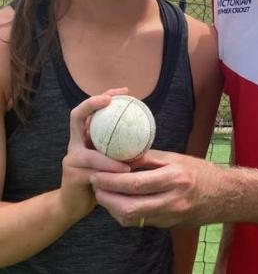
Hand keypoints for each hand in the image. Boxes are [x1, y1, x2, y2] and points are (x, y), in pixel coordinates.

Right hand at [59, 88, 130, 221]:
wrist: (74, 205)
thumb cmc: (98, 179)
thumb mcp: (110, 160)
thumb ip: (121, 148)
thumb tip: (147, 136)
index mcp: (83, 136)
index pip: (88, 110)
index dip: (102, 96)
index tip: (124, 91)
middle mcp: (74, 143)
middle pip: (77, 115)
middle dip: (93, 103)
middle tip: (112, 100)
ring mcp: (71, 159)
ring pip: (90, 151)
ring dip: (110, 152)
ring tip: (129, 150)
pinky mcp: (72, 175)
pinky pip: (94, 170)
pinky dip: (111, 169)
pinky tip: (125, 171)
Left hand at [90, 149, 226, 227]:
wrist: (224, 195)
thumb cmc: (201, 171)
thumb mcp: (177, 158)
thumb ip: (149, 158)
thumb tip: (123, 154)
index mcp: (174, 178)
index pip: (135, 183)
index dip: (111, 180)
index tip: (97, 172)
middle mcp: (172, 201)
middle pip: (129, 207)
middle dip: (107, 197)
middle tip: (95, 185)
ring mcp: (170, 216)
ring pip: (132, 219)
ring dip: (113, 208)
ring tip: (102, 193)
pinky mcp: (168, 225)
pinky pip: (140, 222)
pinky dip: (125, 213)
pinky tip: (119, 202)